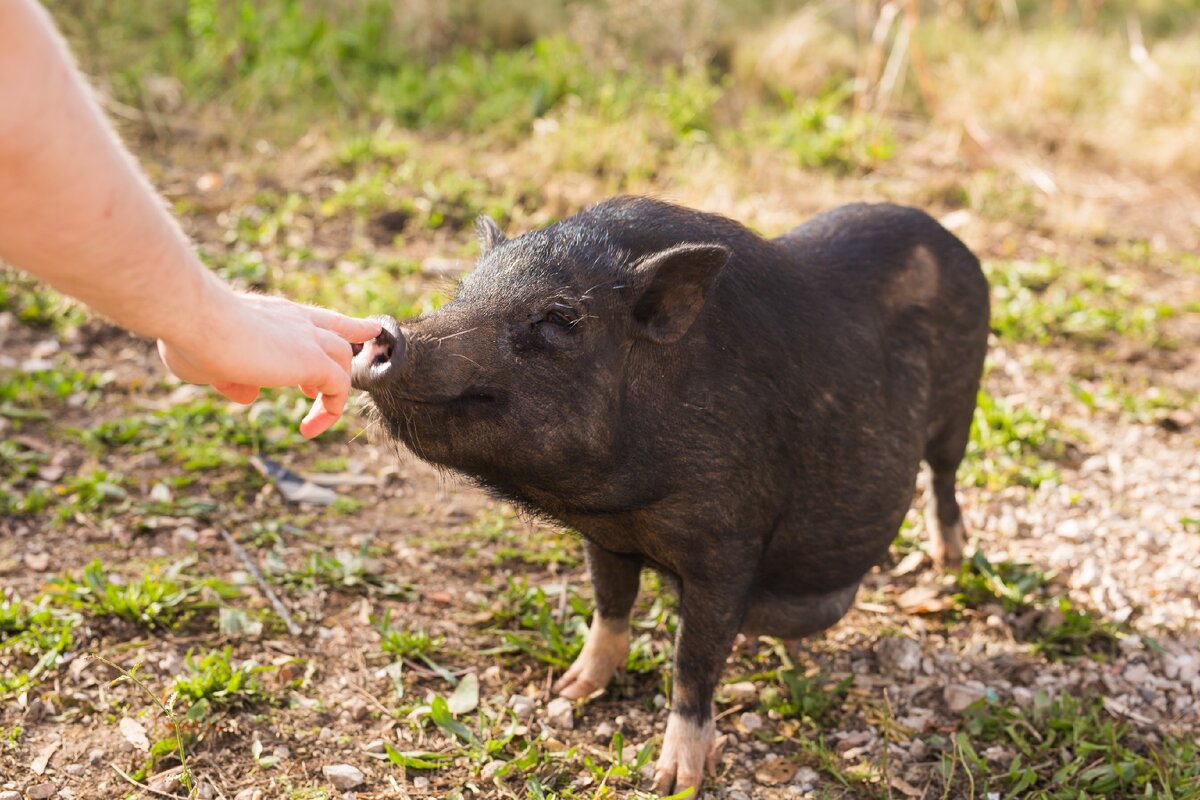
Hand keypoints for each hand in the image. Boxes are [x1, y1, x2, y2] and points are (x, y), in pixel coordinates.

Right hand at [157, 288, 381, 437]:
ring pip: (342, 359)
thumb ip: (230, 378)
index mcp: (271, 314)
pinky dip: (331, 410)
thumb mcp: (208, 361)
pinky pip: (338, 388)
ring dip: (334, 389)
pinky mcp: (313, 360)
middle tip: (349, 359)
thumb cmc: (190, 336)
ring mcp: (308, 338)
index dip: (332, 325)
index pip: (311, 317)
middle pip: (338, 330)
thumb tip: (250, 395)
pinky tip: (308, 428)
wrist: (195, 318)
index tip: (356, 329)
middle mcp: (295, 320)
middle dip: (352, 341)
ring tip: (314, 418)